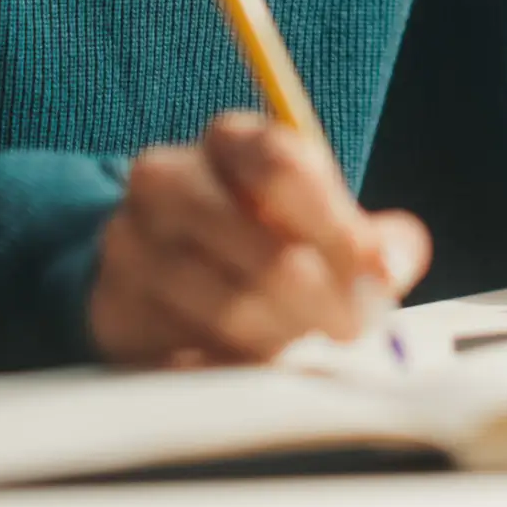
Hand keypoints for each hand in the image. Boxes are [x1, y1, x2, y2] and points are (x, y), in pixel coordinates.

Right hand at [86, 110, 432, 367]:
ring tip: (305, 344)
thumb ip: (367, 238)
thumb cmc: (257, 233)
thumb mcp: (315, 214)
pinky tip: (252, 362)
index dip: (341, 229)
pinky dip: (233, 367)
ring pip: (231, 309)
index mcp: (228, 139)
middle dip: (326, 302)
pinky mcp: (113, 307)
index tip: (380, 275)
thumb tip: (393, 261)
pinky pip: (190, 355)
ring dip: (284, 338)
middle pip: (266, 251)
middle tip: (356, 329)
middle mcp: (167, 178)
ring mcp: (130, 243)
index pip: (286, 169)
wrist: (155, 261)